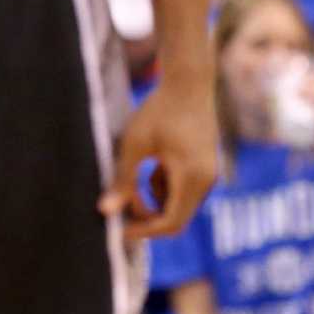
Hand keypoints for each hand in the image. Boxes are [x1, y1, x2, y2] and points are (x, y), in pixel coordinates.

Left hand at [102, 75, 218, 240]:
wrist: (189, 82)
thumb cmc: (159, 109)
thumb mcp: (135, 143)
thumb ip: (122, 179)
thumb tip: (105, 212)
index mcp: (191, 177)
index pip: (170, 223)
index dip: (144, 231)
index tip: (119, 229)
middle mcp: (206, 181)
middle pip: (176, 218)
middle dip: (147, 216)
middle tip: (122, 204)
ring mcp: (209, 175)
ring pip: (179, 205)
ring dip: (155, 200)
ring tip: (135, 175)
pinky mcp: (206, 167)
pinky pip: (184, 191)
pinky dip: (165, 188)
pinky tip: (154, 164)